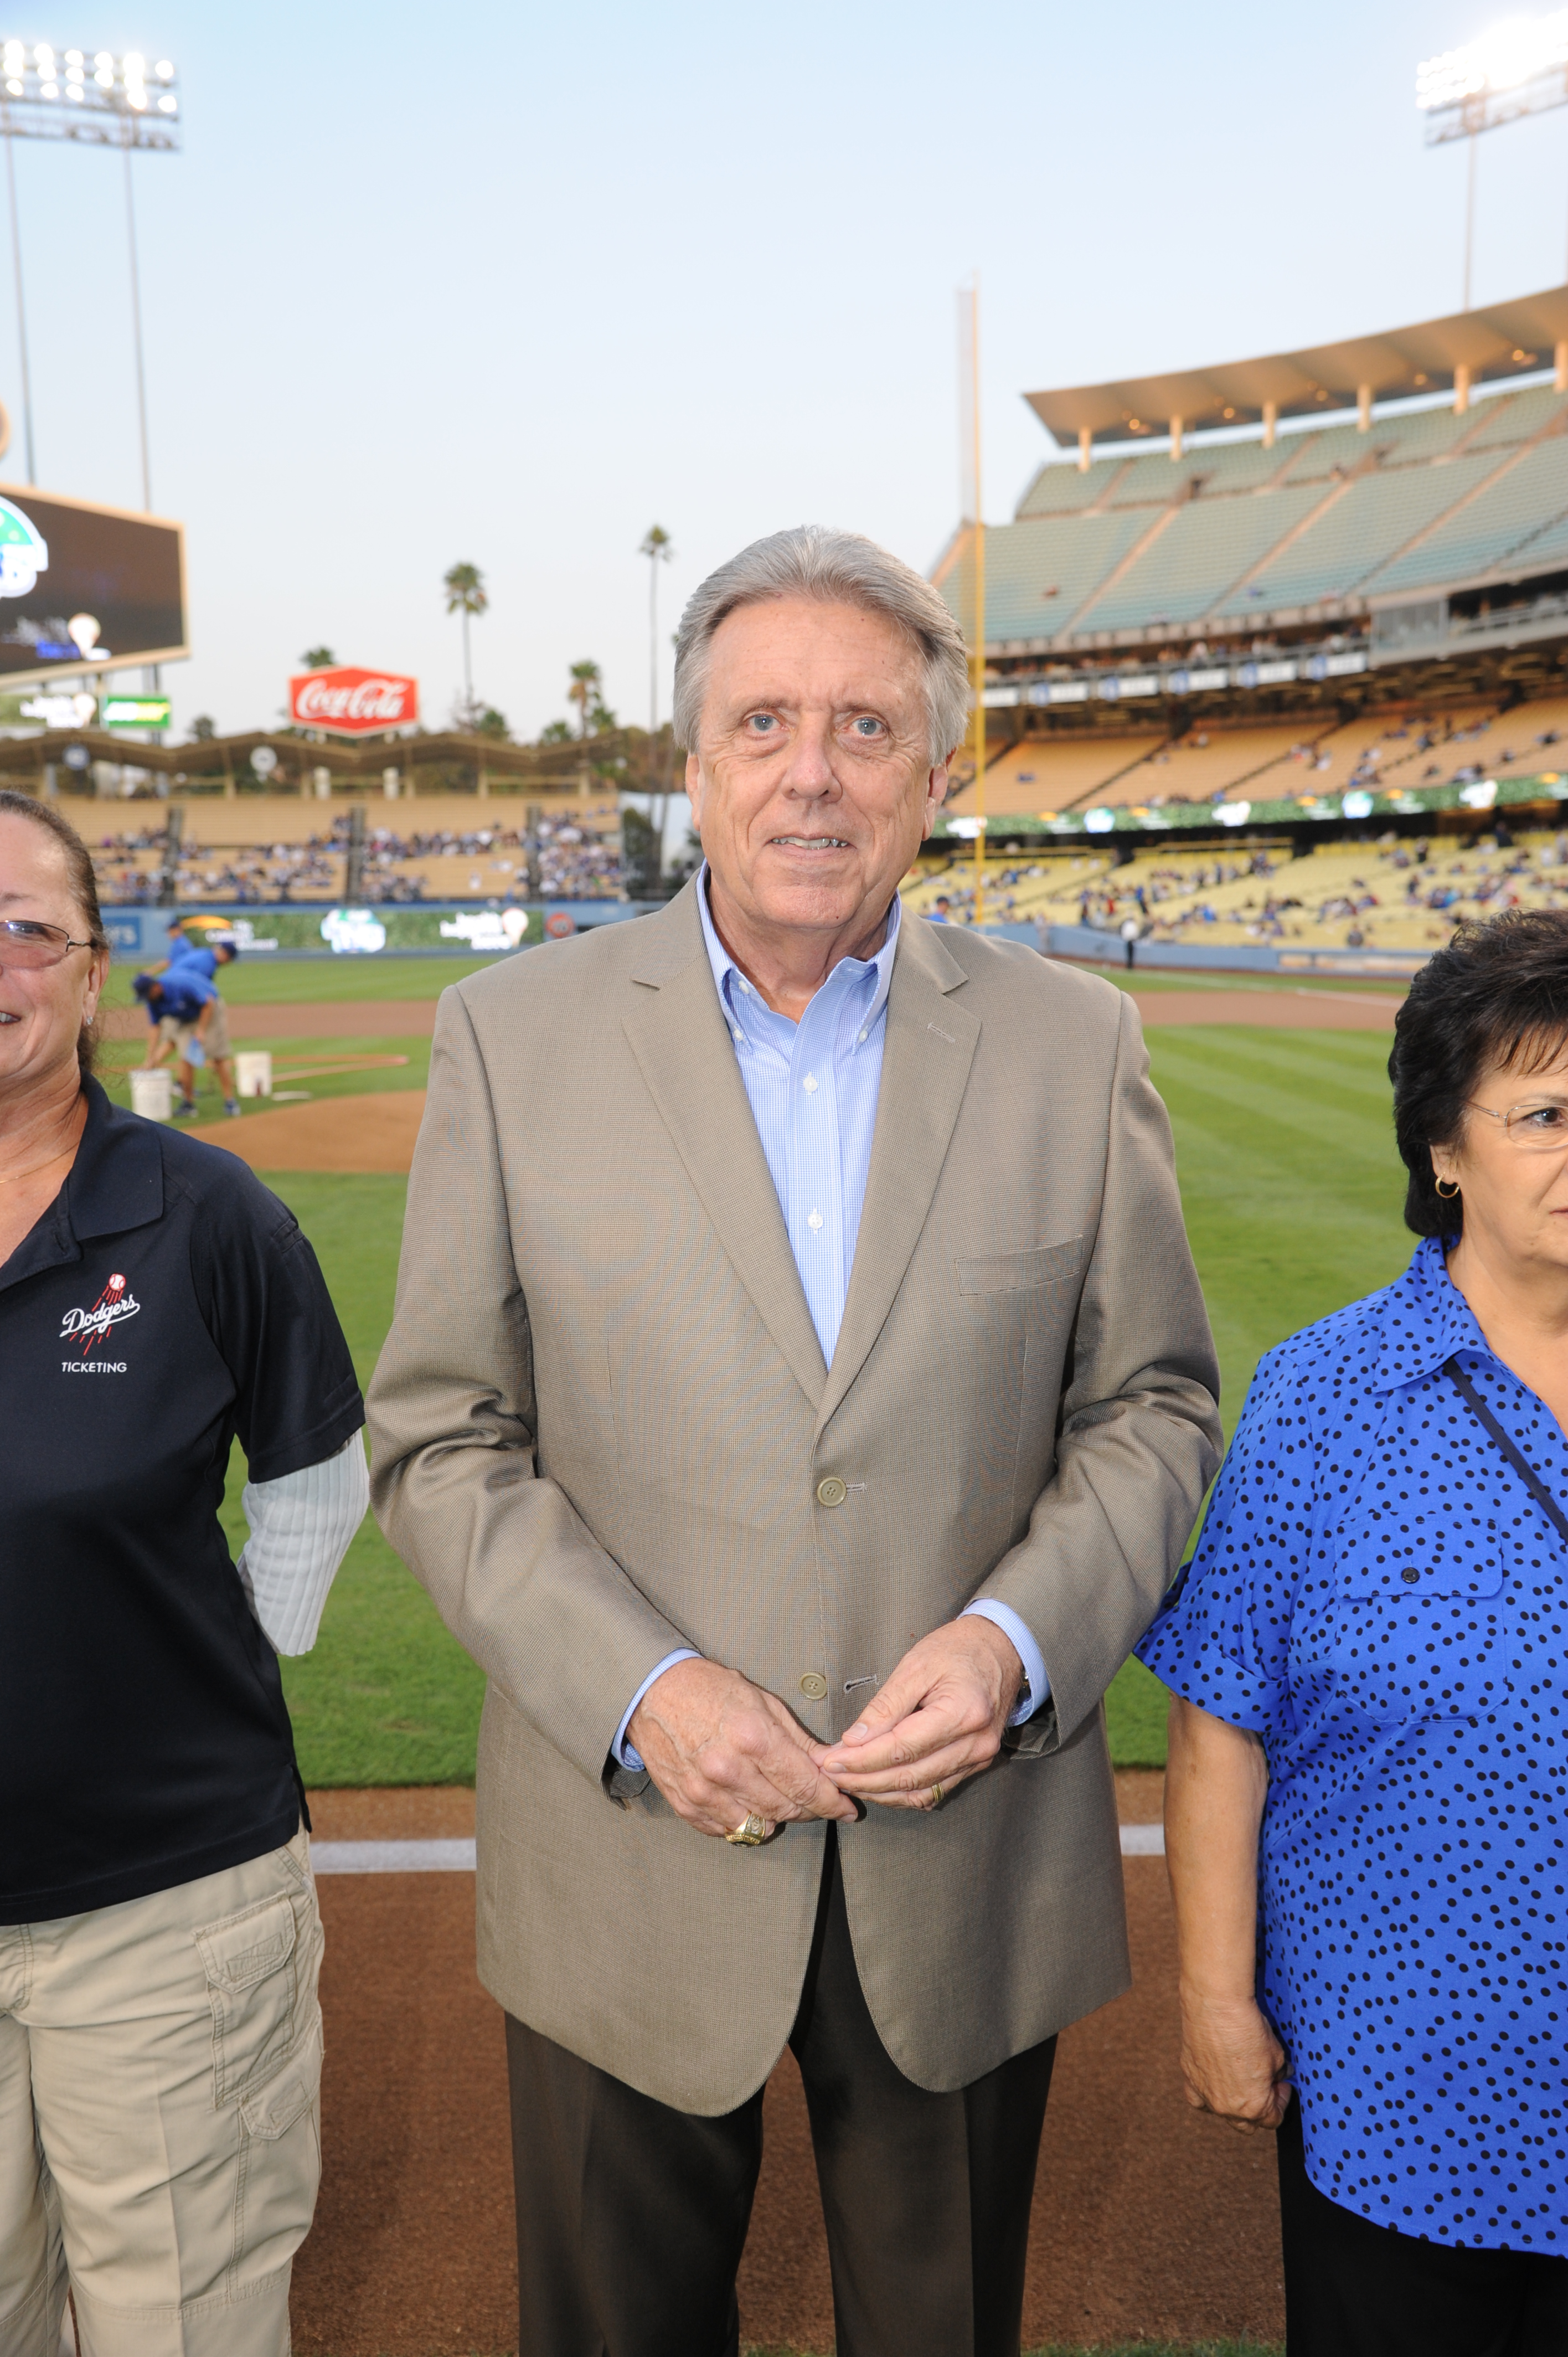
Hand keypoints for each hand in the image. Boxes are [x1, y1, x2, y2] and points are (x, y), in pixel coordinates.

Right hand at [627, 1658, 857, 1840]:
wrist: (653, 1693)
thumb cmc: (711, 1690)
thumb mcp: (763, 1702)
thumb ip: (799, 1740)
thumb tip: (831, 1766)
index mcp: (753, 1737)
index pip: (805, 1786)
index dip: (832, 1802)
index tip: (847, 1809)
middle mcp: (728, 1770)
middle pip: (786, 1810)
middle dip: (809, 1809)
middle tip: (816, 1800)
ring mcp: (704, 1792)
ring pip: (759, 1826)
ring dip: (777, 1817)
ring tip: (780, 1797)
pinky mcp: (686, 1805)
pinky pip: (727, 1831)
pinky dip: (744, 1821)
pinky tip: (747, 1801)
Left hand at [813, 1616, 1022, 1809]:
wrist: (1000, 1648)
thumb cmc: (958, 1649)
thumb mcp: (915, 1665)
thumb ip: (885, 1706)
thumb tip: (853, 1740)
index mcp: (962, 1712)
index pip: (901, 1749)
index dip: (861, 1760)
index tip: (830, 1760)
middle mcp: (975, 1743)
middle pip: (910, 1776)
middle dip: (864, 1780)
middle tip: (830, 1774)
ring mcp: (979, 1757)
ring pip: (921, 1792)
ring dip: (880, 1792)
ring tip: (847, 1781)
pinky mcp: (976, 1764)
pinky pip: (935, 1790)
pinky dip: (903, 1793)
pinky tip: (878, 1785)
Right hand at [1178, 1986, 1291, 2131]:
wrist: (1216, 2005)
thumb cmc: (1248, 2029)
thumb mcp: (1277, 2054)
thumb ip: (1278, 2072)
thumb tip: (1279, 2074)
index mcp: (1253, 2107)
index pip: (1272, 2119)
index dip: (1280, 2102)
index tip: (1281, 2085)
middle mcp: (1227, 2108)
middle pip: (1247, 2124)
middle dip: (1259, 2107)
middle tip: (1264, 2085)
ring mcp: (1205, 2094)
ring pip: (1222, 2113)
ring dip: (1234, 2103)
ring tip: (1240, 2081)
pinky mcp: (1189, 2077)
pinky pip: (1198, 2098)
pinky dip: (1207, 2094)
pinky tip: (1214, 2080)